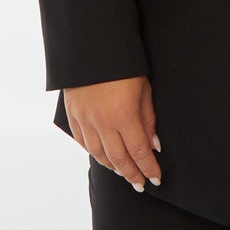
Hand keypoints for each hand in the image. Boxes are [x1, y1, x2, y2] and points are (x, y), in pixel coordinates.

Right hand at [63, 75, 161, 191]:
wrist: (93, 45)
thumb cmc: (125, 65)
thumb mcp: (144, 89)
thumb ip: (148, 119)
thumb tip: (153, 145)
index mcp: (124, 116)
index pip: (139, 152)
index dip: (148, 168)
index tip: (156, 179)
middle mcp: (102, 123)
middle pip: (119, 159)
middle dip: (132, 174)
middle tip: (140, 184)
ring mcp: (85, 120)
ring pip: (99, 154)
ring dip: (113, 167)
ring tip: (124, 173)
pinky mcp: (73, 115)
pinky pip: (84, 143)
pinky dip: (95, 153)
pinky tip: (103, 157)